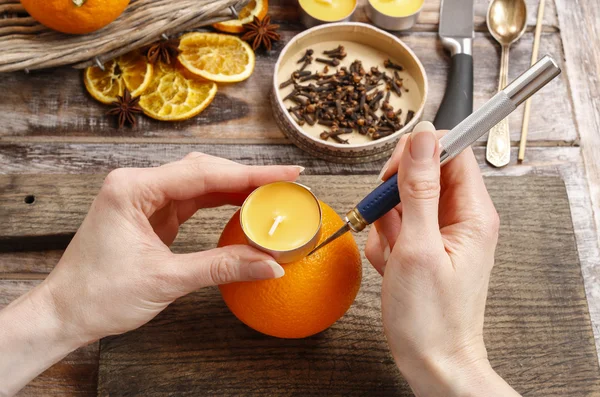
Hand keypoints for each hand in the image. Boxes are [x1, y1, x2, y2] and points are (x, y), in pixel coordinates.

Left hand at [44, 153, 302, 342]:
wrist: (66, 313)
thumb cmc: (99, 294)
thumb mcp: (166, 280)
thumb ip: (222, 266)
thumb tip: (270, 264)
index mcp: (133, 188)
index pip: (203, 174)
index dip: (250, 174)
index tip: (286, 173)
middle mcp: (138, 184)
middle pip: (204, 171)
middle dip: (247, 177)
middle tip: (286, 183)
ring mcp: (144, 197)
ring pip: (200, 183)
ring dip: (236, 189)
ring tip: (272, 192)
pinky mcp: (151, 213)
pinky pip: (193, 201)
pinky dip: (220, 202)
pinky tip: (243, 205)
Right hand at [366, 122, 518, 395]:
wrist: (432, 362)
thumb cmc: (431, 317)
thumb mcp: (418, 247)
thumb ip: (418, 188)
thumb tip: (422, 138)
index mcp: (473, 213)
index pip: (451, 152)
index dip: (418, 153)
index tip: (394, 174)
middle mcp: (461, 218)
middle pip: (423, 174)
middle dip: (395, 196)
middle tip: (389, 222)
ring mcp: (442, 233)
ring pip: (403, 202)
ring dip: (387, 225)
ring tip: (393, 256)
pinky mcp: (426, 247)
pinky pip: (398, 227)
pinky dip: (386, 243)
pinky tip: (391, 267)